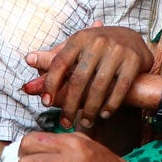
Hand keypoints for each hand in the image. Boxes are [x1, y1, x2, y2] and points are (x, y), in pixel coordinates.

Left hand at [24, 25, 154, 127]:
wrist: (132, 39)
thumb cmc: (97, 47)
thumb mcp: (76, 48)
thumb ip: (54, 59)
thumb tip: (28, 60)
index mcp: (80, 38)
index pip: (59, 63)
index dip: (50, 84)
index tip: (45, 103)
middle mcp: (98, 42)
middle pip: (79, 79)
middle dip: (69, 105)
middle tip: (64, 122)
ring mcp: (117, 51)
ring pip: (99, 87)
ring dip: (90, 109)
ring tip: (84, 122)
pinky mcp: (133, 61)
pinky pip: (120, 88)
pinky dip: (110, 105)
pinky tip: (104, 114)